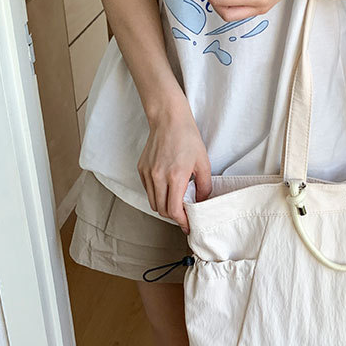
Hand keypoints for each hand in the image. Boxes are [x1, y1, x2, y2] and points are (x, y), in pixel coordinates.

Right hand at [137, 101, 211, 232]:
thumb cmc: (188, 138)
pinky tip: (167, 189)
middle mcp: (158, 177)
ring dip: (164, 207)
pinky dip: (157, 195)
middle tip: (184, 216)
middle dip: (173, 217)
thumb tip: (201, 202)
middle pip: (162, 210)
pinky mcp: (141, 169)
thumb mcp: (203, 163)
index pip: (174, 210)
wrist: (168, 120)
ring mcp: (148, 173)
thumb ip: (204, 186)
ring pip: (153, 202)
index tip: (188, 225)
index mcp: (175, 176)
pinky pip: (148, 190)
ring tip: (175, 204)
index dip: (181, 221)